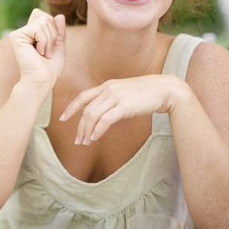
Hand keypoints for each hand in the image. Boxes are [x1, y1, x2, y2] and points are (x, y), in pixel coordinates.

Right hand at [8, 9, 65, 90]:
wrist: (42, 80)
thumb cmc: (50, 68)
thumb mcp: (58, 46)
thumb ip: (59, 31)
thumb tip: (60, 15)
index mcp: (31, 34)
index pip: (44, 16)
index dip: (53, 28)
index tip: (50, 47)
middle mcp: (22, 32)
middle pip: (45, 17)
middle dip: (52, 35)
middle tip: (47, 52)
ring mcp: (17, 34)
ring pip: (43, 22)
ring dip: (49, 40)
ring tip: (43, 54)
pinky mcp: (15, 37)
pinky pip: (38, 28)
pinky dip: (44, 41)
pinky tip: (38, 53)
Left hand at [59, 74, 184, 144]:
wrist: (166, 89)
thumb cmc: (147, 93)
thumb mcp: (126, 93)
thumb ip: (113, 99)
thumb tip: (104, 112)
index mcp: (107, 85)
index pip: (83, 96)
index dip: (71, 108)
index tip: (62, 118)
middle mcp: (109, 89)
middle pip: (86, 110)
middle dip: (79, 126)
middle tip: (77, 141)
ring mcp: (116, 97)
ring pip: (93, 115)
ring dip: (86, 131)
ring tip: (85, 143)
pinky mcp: (124, 106)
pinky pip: (105, 120)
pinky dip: (97, 131)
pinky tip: (94, 138)